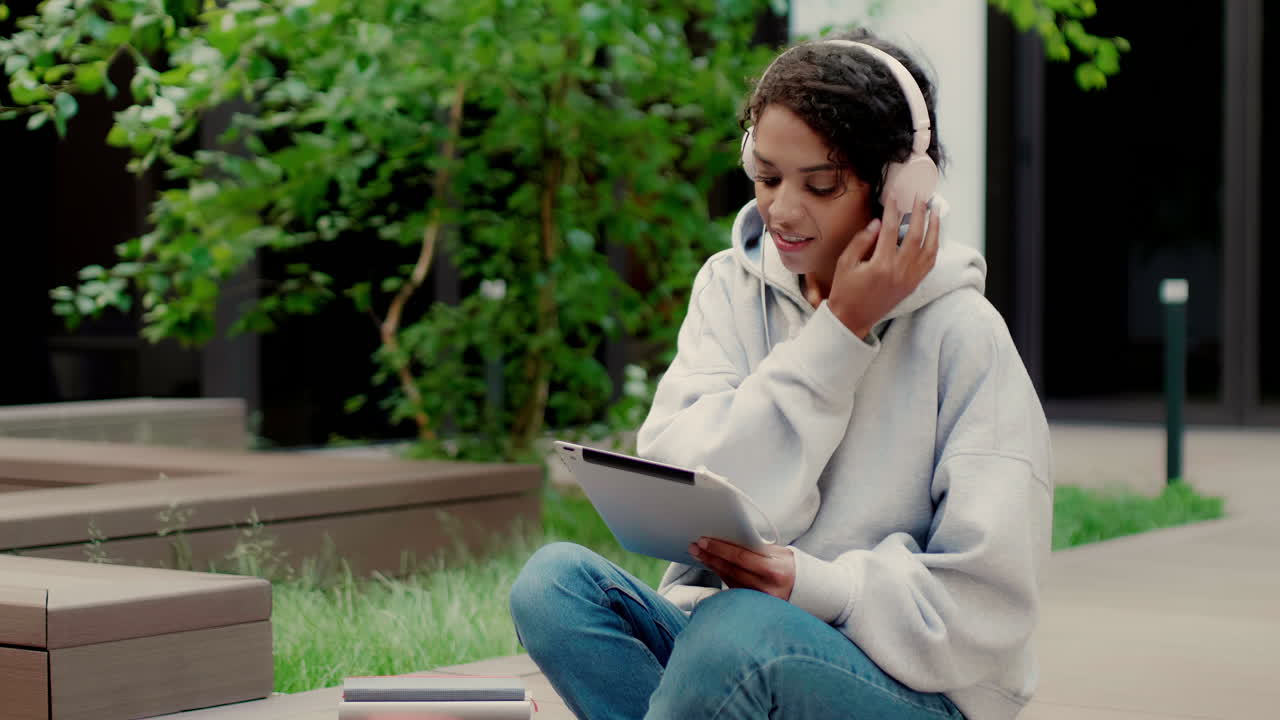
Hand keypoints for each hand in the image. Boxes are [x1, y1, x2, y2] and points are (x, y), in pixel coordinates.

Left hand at [688, 537, 795, 600]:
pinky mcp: (755, 607)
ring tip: (700, 555)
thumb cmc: (792, 567)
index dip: (719, 549)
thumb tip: (731, 539)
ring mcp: (760, 600)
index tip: (704, 541)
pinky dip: (723, 577)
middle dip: (710, 557)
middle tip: (695, 547)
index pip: (741, 557)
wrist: (807, 591)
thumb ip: (758, 548)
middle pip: (731, 570)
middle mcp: (767, 588)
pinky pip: (734, 589)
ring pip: (730, 580)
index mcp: (775, 570)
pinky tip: (714, 567)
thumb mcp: (780, 553)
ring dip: (713, 567)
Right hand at [827, 194, 940, 338]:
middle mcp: (899, 271)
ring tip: (935, 211)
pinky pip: (929, 263)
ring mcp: (909, 279)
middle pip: (915, 234)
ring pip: (929, 248)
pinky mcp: (913, 285)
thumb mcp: (845, 263)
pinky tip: (934, 235)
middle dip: (919, 212)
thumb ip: (861, 241)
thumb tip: (877, 222)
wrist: (852, 319)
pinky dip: (934, 247)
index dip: (893, 209)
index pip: (890, 229)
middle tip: (921, 196)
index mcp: (880, 265)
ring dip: (934, 227)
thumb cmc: (845, 291)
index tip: (895, 194)